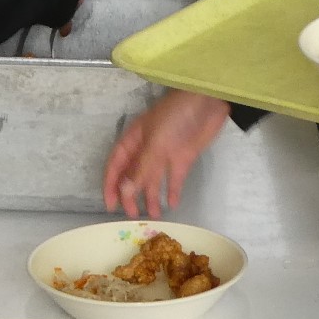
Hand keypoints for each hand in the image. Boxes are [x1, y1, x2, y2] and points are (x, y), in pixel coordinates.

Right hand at [103, 91, 230, 218]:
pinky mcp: (183, 158)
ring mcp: (165, 154)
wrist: (208, 102)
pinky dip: (172, 191)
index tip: (111, 206)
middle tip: (133, 216)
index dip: (111, 185)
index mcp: (133, 140)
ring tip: (153, 216)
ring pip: (153, 180)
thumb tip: (124, 192)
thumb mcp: (155, 142)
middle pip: (133, 176)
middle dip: (131, 195)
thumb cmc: (175, 116)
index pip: (116, 166)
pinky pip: (174, 178)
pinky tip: (172, 205)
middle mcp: (146, 149)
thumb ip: (141, 169)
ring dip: (151, 197)